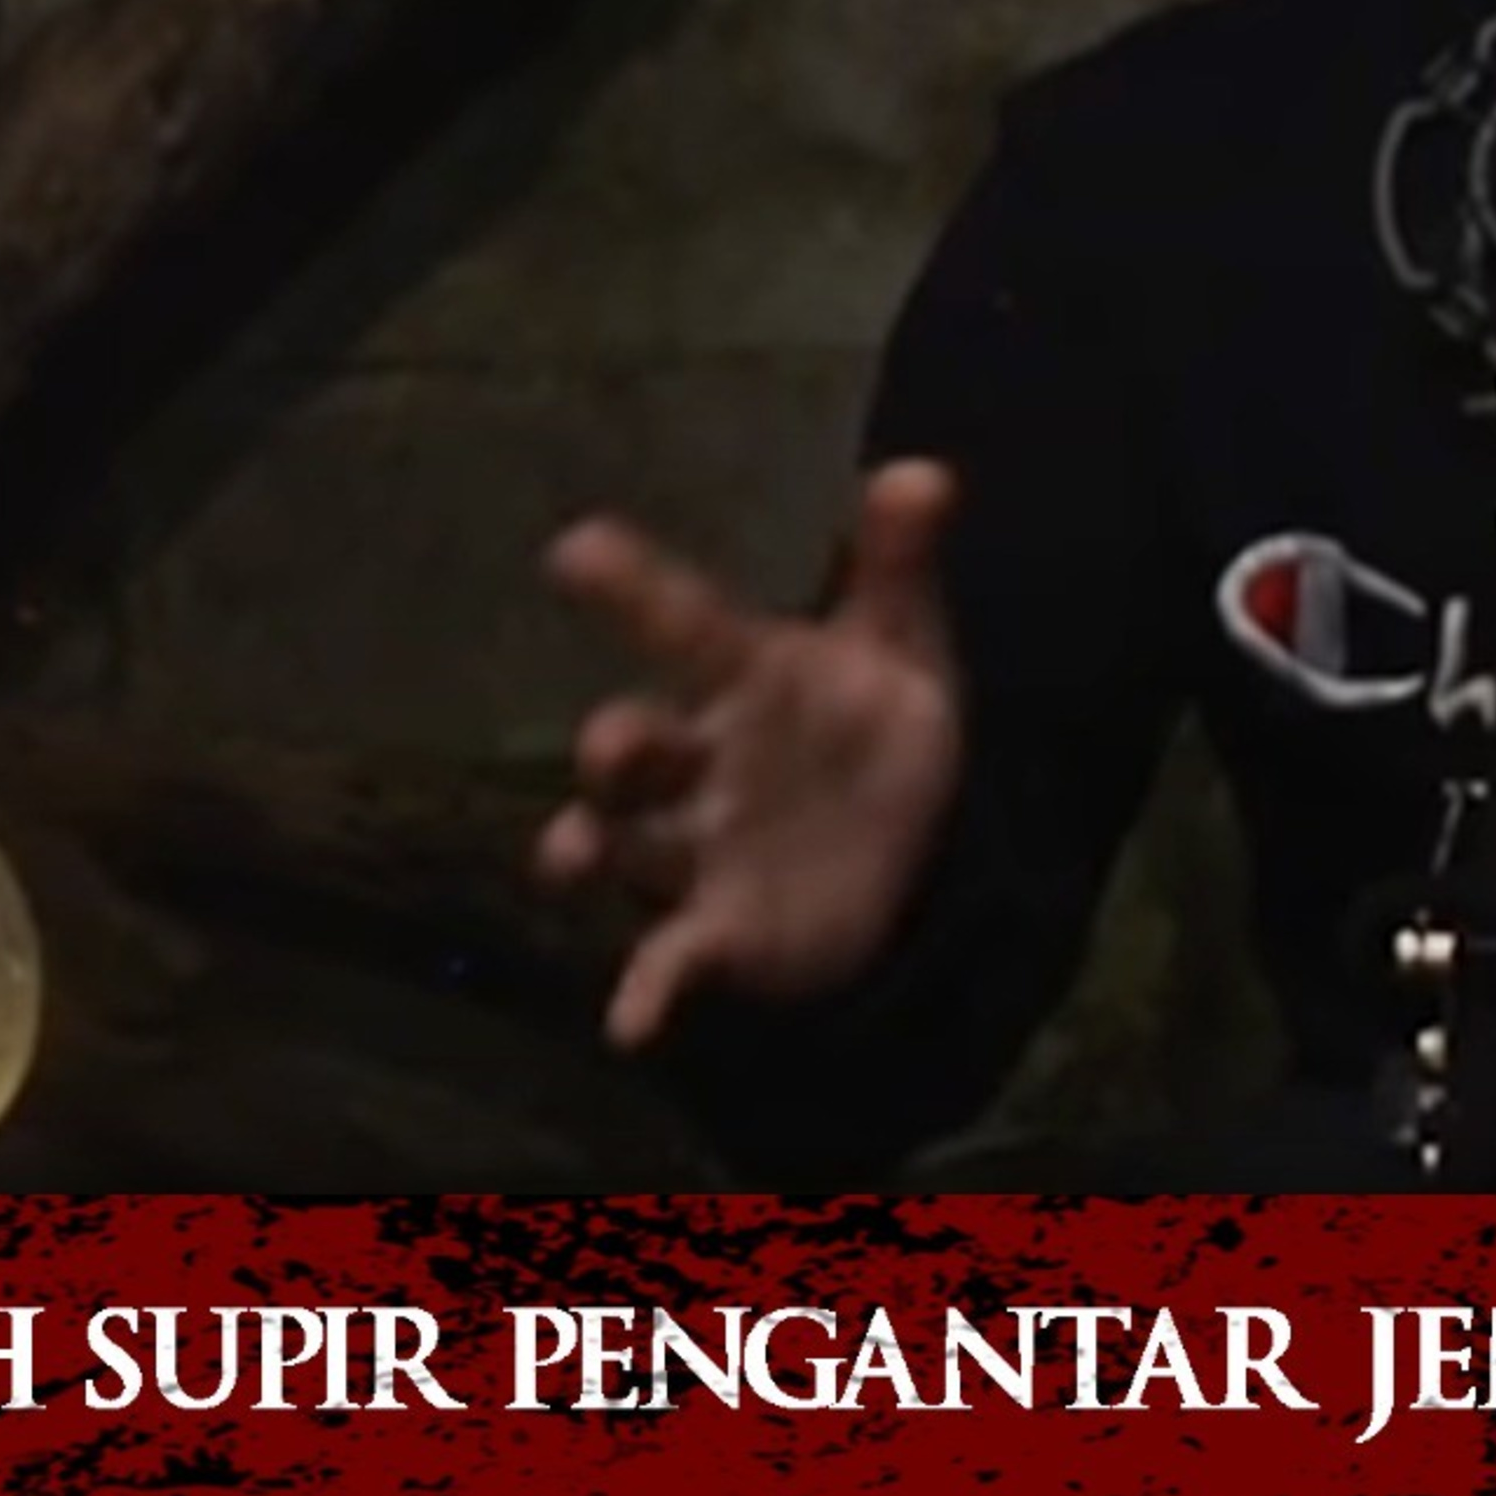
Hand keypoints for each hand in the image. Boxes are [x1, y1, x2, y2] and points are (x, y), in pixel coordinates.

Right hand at [535, 460, 965, 1048]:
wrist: (912, 850)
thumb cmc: (872, 723)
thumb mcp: (898, 644)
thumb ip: (899, 564)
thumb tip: (923, 472)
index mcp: (745, 677)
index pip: (686, 624)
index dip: (632, 586)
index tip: (574, 548)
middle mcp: (700, 760)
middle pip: (638, 746)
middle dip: (615, 743)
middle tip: (610, 741)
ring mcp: (698, 847)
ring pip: (626, 844)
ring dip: (592, 844)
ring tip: (572, 851)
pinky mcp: (718, 931)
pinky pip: (668, 961)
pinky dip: (645, 990)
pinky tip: (631, 1022)